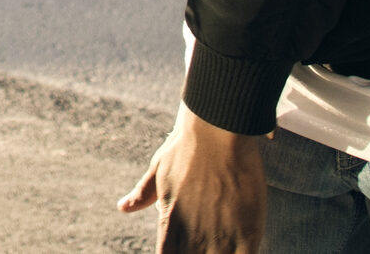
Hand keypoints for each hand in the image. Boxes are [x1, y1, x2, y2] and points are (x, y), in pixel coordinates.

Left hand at [118, 106, 267, 253]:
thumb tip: (122, 207)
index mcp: (170, 224)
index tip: (184, 250)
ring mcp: (220, 236)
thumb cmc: (186, 146)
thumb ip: (143, 195)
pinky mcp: (247, 231)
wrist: (217, 128)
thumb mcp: (158, 171)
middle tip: (203, 247)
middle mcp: (193, 236)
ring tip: (219, 247)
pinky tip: (242, 250)